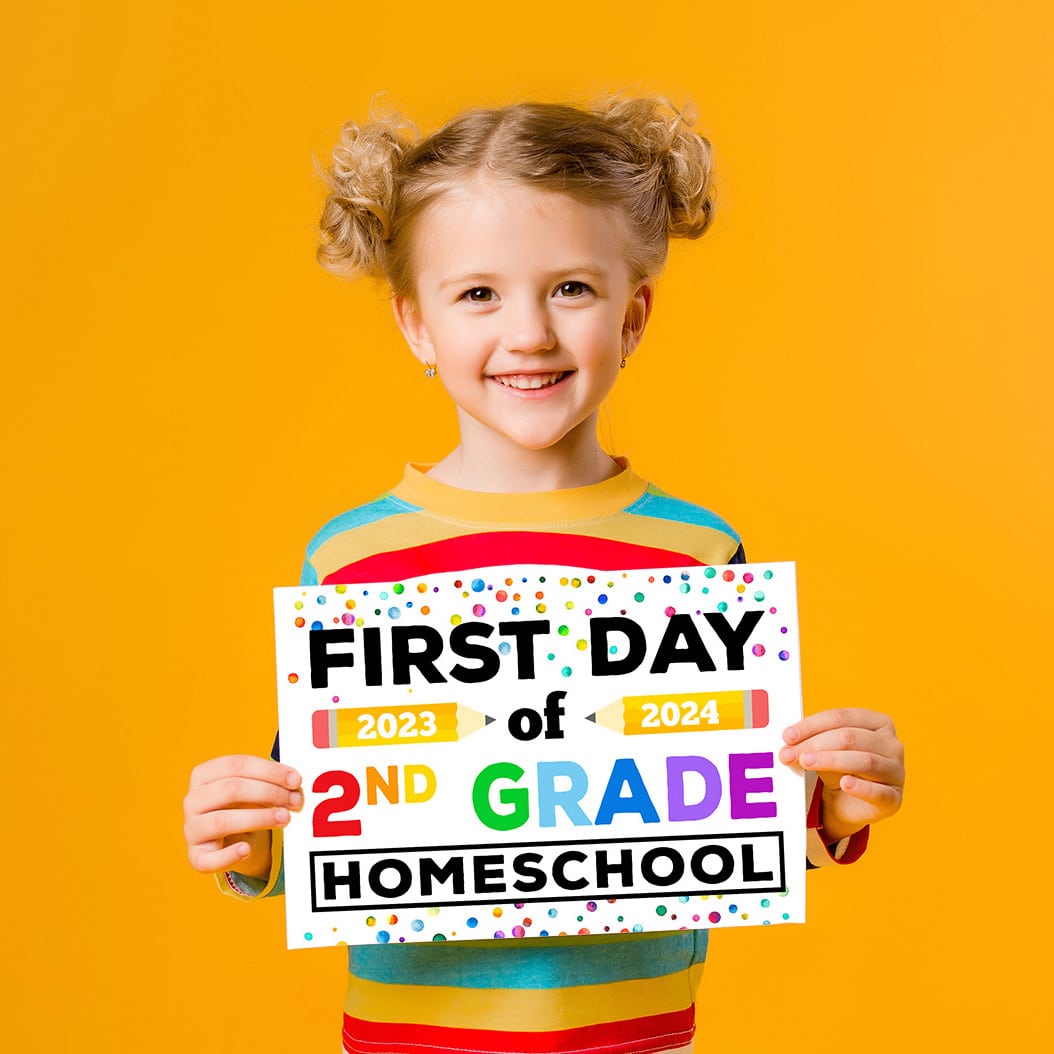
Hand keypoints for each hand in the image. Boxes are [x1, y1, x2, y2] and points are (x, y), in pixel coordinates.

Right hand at [183, 755, 302, 878]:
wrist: (226, 836)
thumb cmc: (242, 804)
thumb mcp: (252, 787)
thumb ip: (270, 781)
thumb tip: (295, 783)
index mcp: (203, 774)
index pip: (237, 765)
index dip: (270, 771)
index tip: (296, 779)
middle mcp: (193, 800)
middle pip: (232, 789)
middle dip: (269, 793)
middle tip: (295, 801)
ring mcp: (192, 829)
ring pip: (223, 820)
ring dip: (259, 818)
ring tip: (285, 818)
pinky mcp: (197, 856)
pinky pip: (209, 859)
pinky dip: (229, 855)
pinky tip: (247, 849)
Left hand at [779, 708, 903, 843]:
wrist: (848, 802)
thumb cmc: (838, 767)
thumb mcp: (824, 749)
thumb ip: (809, 742)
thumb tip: (787, 745)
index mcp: (877, 722)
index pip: (841, 717)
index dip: (811, 725)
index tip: (787, 736)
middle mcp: (892, 744)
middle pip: (850, 737)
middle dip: (816, 744)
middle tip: (790, 753)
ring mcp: (897, 771)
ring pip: (864, 761)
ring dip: (830, 761)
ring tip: (806, 763)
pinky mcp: (894, 798)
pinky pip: (879, 792)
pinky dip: (860, 787)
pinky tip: (844, 784)